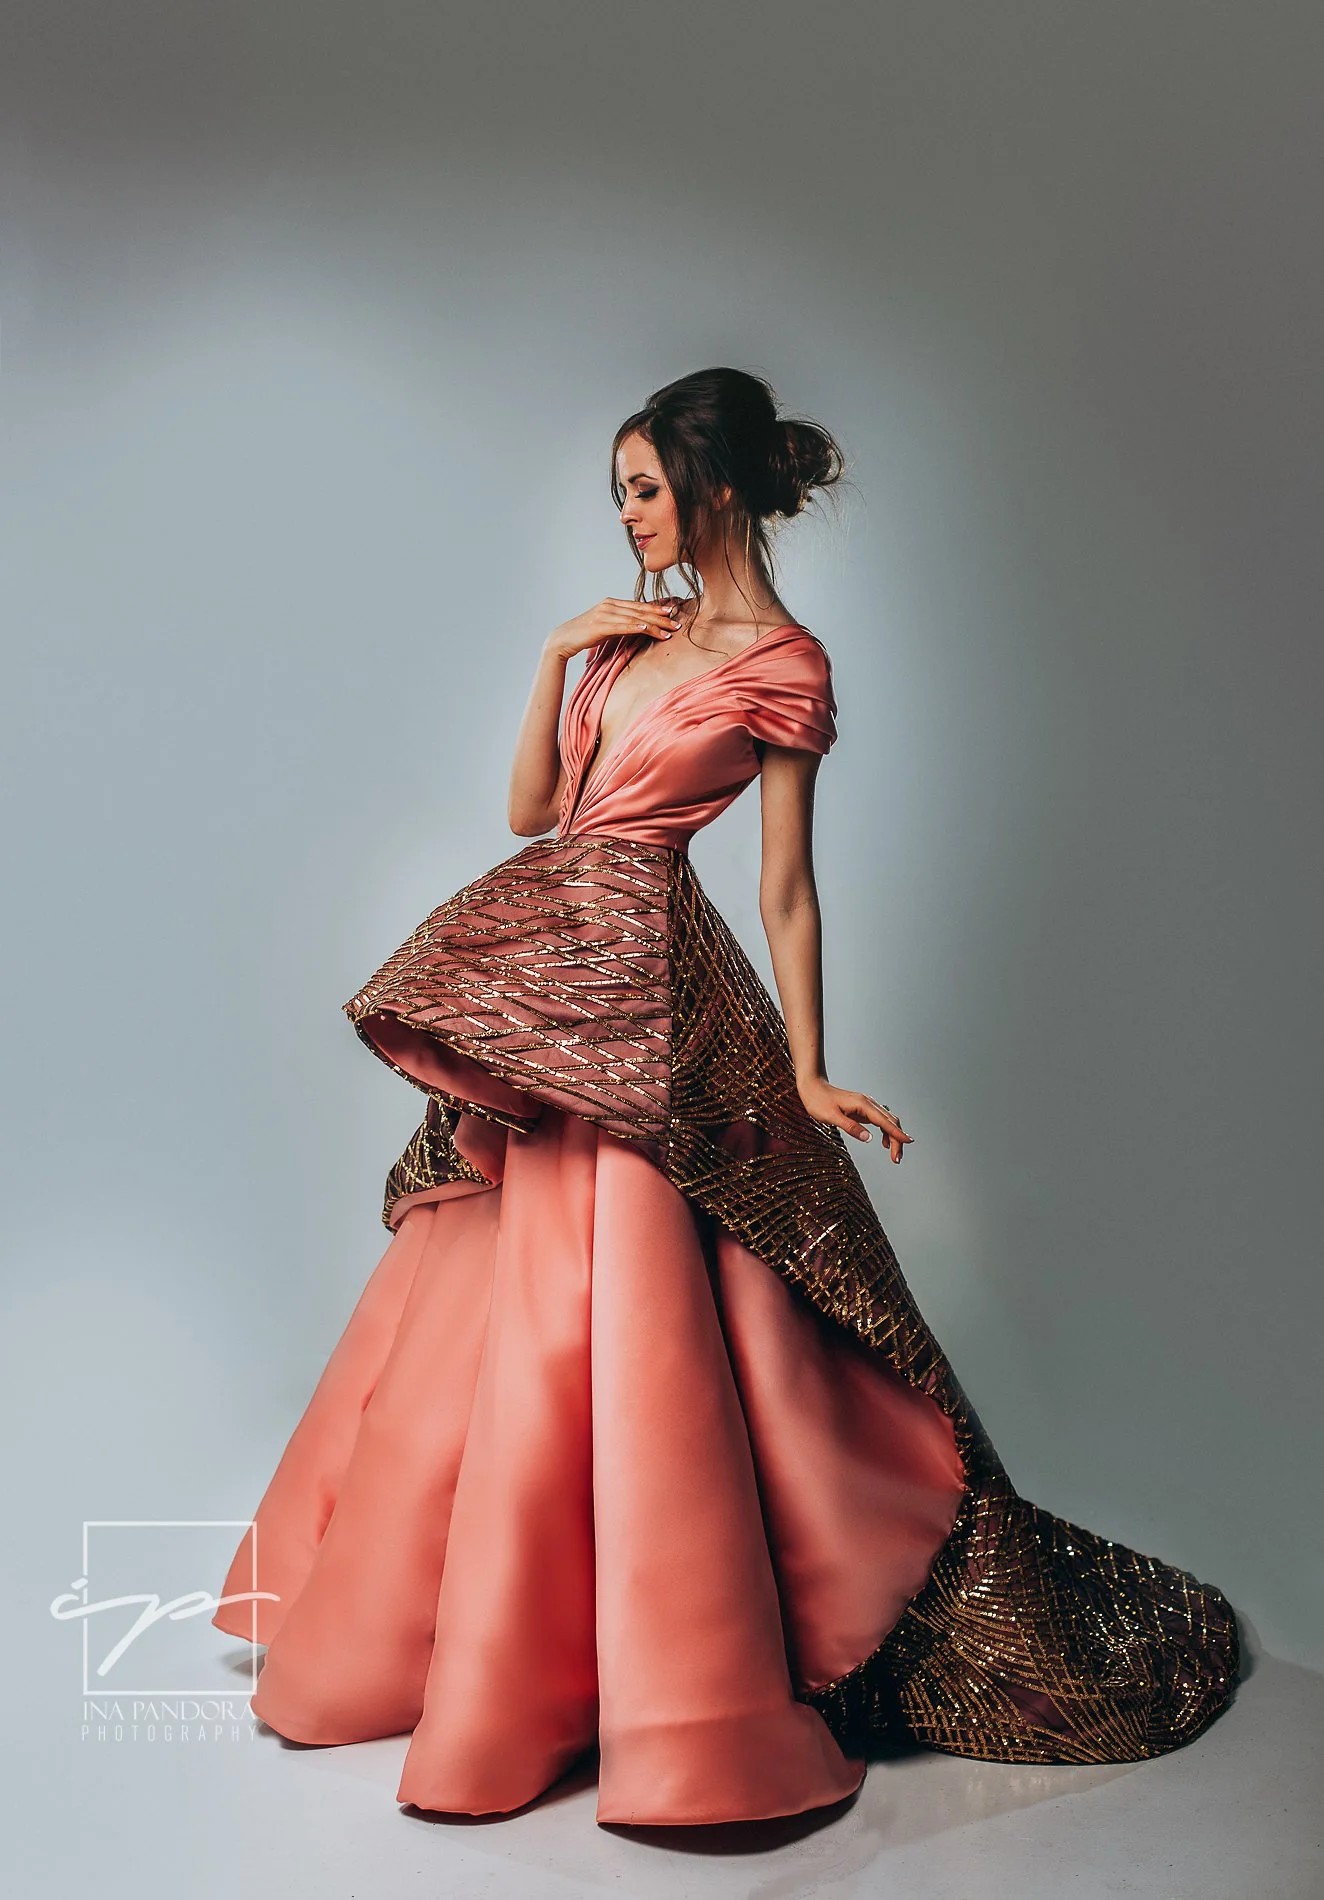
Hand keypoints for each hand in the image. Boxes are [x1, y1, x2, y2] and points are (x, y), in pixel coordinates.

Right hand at [547, 596, 680, 661]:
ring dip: (654, 625)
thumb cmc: (586, 634)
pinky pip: (622, 626)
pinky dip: (636, 627)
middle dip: (661, 617)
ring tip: (669, 630)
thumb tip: (639, 627)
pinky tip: (648, 629)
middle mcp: (610, 605)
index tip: (673, 612)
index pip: (639, 606)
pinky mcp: (600, 625)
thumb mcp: (607, 627)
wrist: (563, 639)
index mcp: (612, 603)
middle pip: (640, 610)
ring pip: (635, 618)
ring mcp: (604, 613)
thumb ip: (622, 624)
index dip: (657, 609)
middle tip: (678, 622)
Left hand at [796, 1076, 912, 1162]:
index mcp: (863, 1105)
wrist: (812, 1087)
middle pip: (890, 1122)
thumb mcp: (832, 1117)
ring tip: (893, 1154)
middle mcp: (868, 1103)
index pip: (885, 1121)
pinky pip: (879, 1120)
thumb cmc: (818, 1101)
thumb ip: (851, 1127)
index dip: (897, 1133)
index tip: (909, 1142)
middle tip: (897, 1159)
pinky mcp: (862, 1109)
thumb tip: (869, 1138)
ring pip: (887, 1121)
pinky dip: (885, 1131)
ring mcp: (866, 1106)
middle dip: (897, 1139)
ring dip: (892, 1136)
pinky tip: (883, 1142)